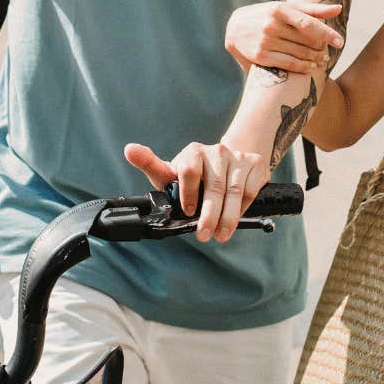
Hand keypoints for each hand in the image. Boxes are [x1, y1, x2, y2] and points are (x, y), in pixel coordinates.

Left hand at [124, 141, 265, 242]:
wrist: (229, 160)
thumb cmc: (194, 173)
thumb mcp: (172, 172)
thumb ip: (151, 164)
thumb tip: (129, 149)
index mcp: (194, 152)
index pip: (189, 170)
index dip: (188, 194)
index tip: (187, 212)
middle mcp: (217, 151)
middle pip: (214, 186)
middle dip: (209, 214)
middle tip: (204, 235)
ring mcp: (238, 157)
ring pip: (234, 191)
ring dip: (228, 217)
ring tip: (221, 235)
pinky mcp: (255, 164)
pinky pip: (249, 190)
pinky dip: (242, 209)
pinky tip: (234, 219)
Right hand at [223, 1, 343, 76]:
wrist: (234, 27)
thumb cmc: (267, 15)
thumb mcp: (286, 8)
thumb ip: (312, 10)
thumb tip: (339, 9)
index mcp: (279, 9)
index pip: (307, 22)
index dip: (325, 33)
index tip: (340, 42)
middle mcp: (271, 25)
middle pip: (305, 40)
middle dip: (320, 47)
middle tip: (329, 52)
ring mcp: (265, 41)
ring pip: (298, 53)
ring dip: (314, 58)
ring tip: (323, 59)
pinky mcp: (260, 56)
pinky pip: (287, 64)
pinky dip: (302, 67)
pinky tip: (311, 67)